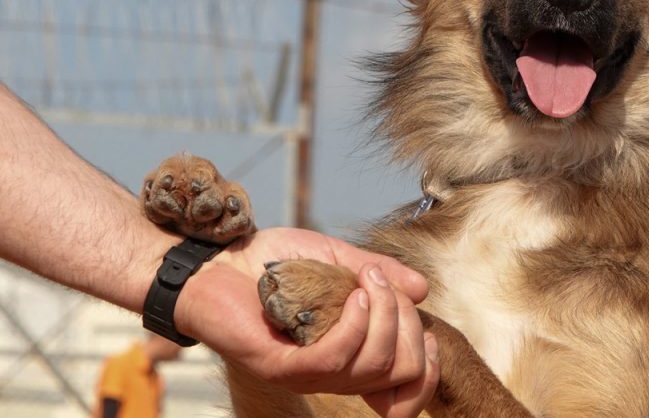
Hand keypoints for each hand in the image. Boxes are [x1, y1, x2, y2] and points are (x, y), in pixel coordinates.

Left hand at [174, 228, 438, 416]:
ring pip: (373, 364)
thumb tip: (422, 291)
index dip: (430, 366)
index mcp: (351, 357)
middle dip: (408, 323)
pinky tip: (350, 295)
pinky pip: (336, 358)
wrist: (218, 257)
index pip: (407, 392)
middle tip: (382, 283)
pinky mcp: (281, 367)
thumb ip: (380, 275)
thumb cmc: (273, 261)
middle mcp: (334, 374)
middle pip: (402, 371)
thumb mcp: (338, 260)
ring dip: (383, 313)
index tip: (424, 325)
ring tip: (363, 280)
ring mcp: (308, 375)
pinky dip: (354, 323)